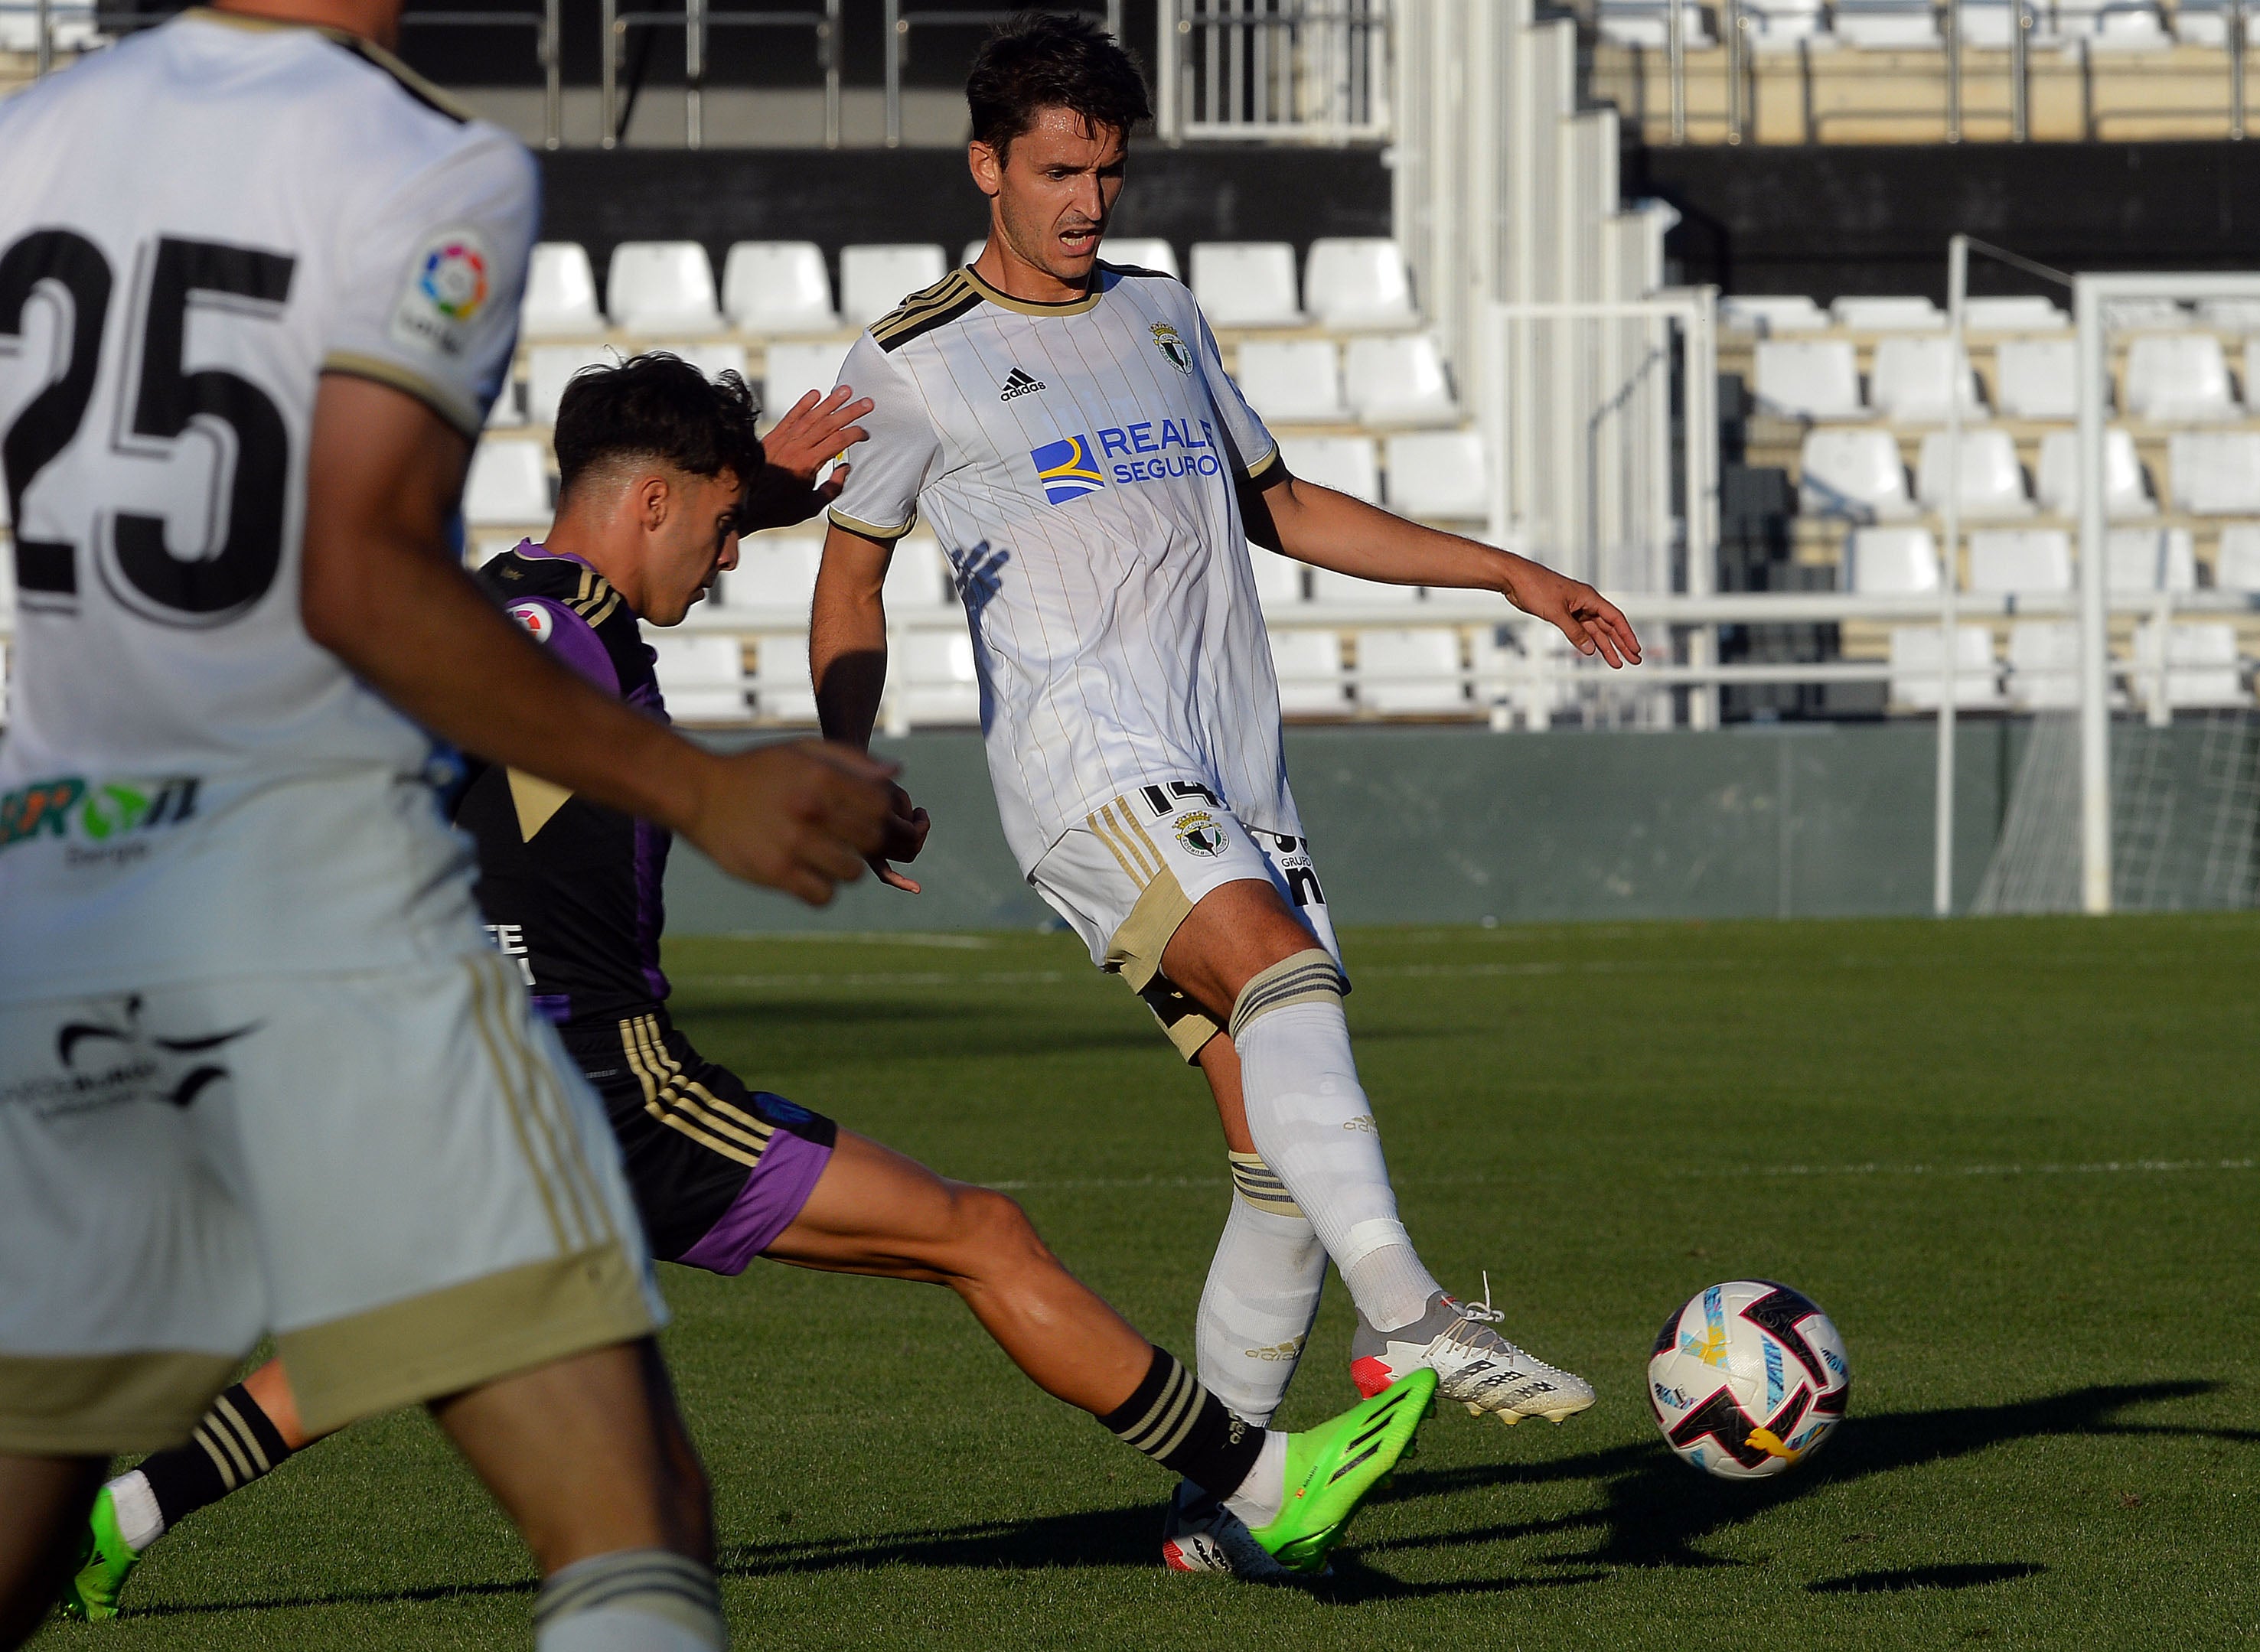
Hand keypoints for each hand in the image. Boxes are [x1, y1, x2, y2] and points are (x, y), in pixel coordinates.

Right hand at [681, 740, 896, 905]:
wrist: (701, 794)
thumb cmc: (759, 771)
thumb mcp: (803, 750)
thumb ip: (852, 760)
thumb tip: (896, 773)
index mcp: (821, 777)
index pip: (882, 805)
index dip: (888, 815)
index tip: (875, 819)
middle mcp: (810, 810)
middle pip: (873, 839)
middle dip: (872, 842)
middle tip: (856, 841)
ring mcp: (792, 844)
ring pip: (852, 872)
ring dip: (848, 867)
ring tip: (830, 856)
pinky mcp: (775, 873)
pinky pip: (823, 895)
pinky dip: (823, 889)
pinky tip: (811, 875)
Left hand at [739, 387, 873, 532]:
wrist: (745, 505)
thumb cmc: (779, 509)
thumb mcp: (811, 507)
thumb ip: (832, 488)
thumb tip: (845, 468)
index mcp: (809, 464)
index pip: (838, 441)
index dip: (855, 434)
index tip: (865, 434)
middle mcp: (797, 447)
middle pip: (829, 424)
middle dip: (850, 412)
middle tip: (867, 403)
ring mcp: (784, 440)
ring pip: (811, 416)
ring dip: (830, 402)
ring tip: (846, 391)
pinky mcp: (773, 437)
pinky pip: (791, 417)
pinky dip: (803, 405)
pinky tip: (815, 394)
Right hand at [871, 781, 931, 892]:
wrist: (835, 792)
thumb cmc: (866, 783)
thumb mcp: (886, 787)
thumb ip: (901, 805)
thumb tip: (912, 833)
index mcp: (871, 824)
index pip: (911, 835)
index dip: (922, 824)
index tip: (920, 811)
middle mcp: (868, 840)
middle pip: (912, 848)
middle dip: (920, 832)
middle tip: (917, 814)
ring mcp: (868, 851)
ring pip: (908, 856)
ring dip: (916, 841)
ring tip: (912, 820)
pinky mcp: (870, 856)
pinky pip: (885, 875)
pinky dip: (901, 882)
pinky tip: (917, 890)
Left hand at [1499, 555, 1642, 667]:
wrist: (1514, 579)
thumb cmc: (1535, 588)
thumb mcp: (1556, 613)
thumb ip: (1574, 632)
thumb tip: (1590, 650)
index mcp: (1589, 597)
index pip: (1615, 618)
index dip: (1627, 635)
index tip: (1635, 649)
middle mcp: (1585, 603)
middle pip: (1608, 626)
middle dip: (1621, 644)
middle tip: (1634, 660)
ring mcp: (1574, 609)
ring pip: (1595, 631)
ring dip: (1606, 646)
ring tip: (1617, 663)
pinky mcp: (1562, 613)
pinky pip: (1580, 630)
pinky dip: (1588, 641)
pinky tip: (1594, 652)